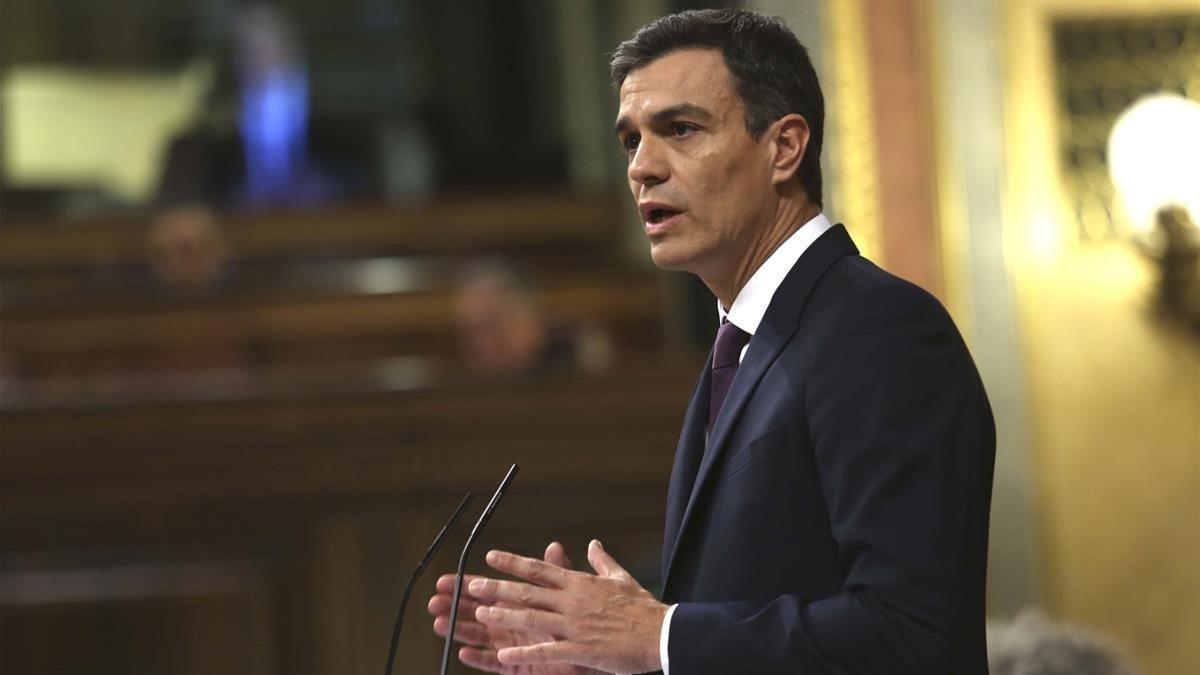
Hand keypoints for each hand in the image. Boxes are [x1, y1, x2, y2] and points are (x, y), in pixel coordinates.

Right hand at [428, 542, 605, 673]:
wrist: (594, 654)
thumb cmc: (579, 624)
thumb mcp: (570, 594)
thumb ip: (559, 572)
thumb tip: (555, 546)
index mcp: (518, 604)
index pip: (488, 592)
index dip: (466, 586)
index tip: (446, 580)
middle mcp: (510, 624)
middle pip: (476, 613)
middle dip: (454, 607)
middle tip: (434, 600)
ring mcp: (511, 646)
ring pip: (479, 637)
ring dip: (459, 630)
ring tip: (439, 623)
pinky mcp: (517, 667)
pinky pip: (493, 664)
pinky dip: (479, 658)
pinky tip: (464, 652)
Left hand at [470, 540, 665, 674]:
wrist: (662, 634)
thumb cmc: (643, 608)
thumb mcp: (621, 578)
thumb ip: (602, 562)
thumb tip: (593, 544)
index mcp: (580, 584)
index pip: (539, 569)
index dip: (512, 562)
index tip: (491, 556)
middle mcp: (572, 602)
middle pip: (528, 591)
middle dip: (497, 586)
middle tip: (471, 584)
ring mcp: (574, 626)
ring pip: (531, 618)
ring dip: (504, 614)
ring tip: (480, 612)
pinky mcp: (580, 650)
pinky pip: (545, 651)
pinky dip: (523, 652)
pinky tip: (502, 653)